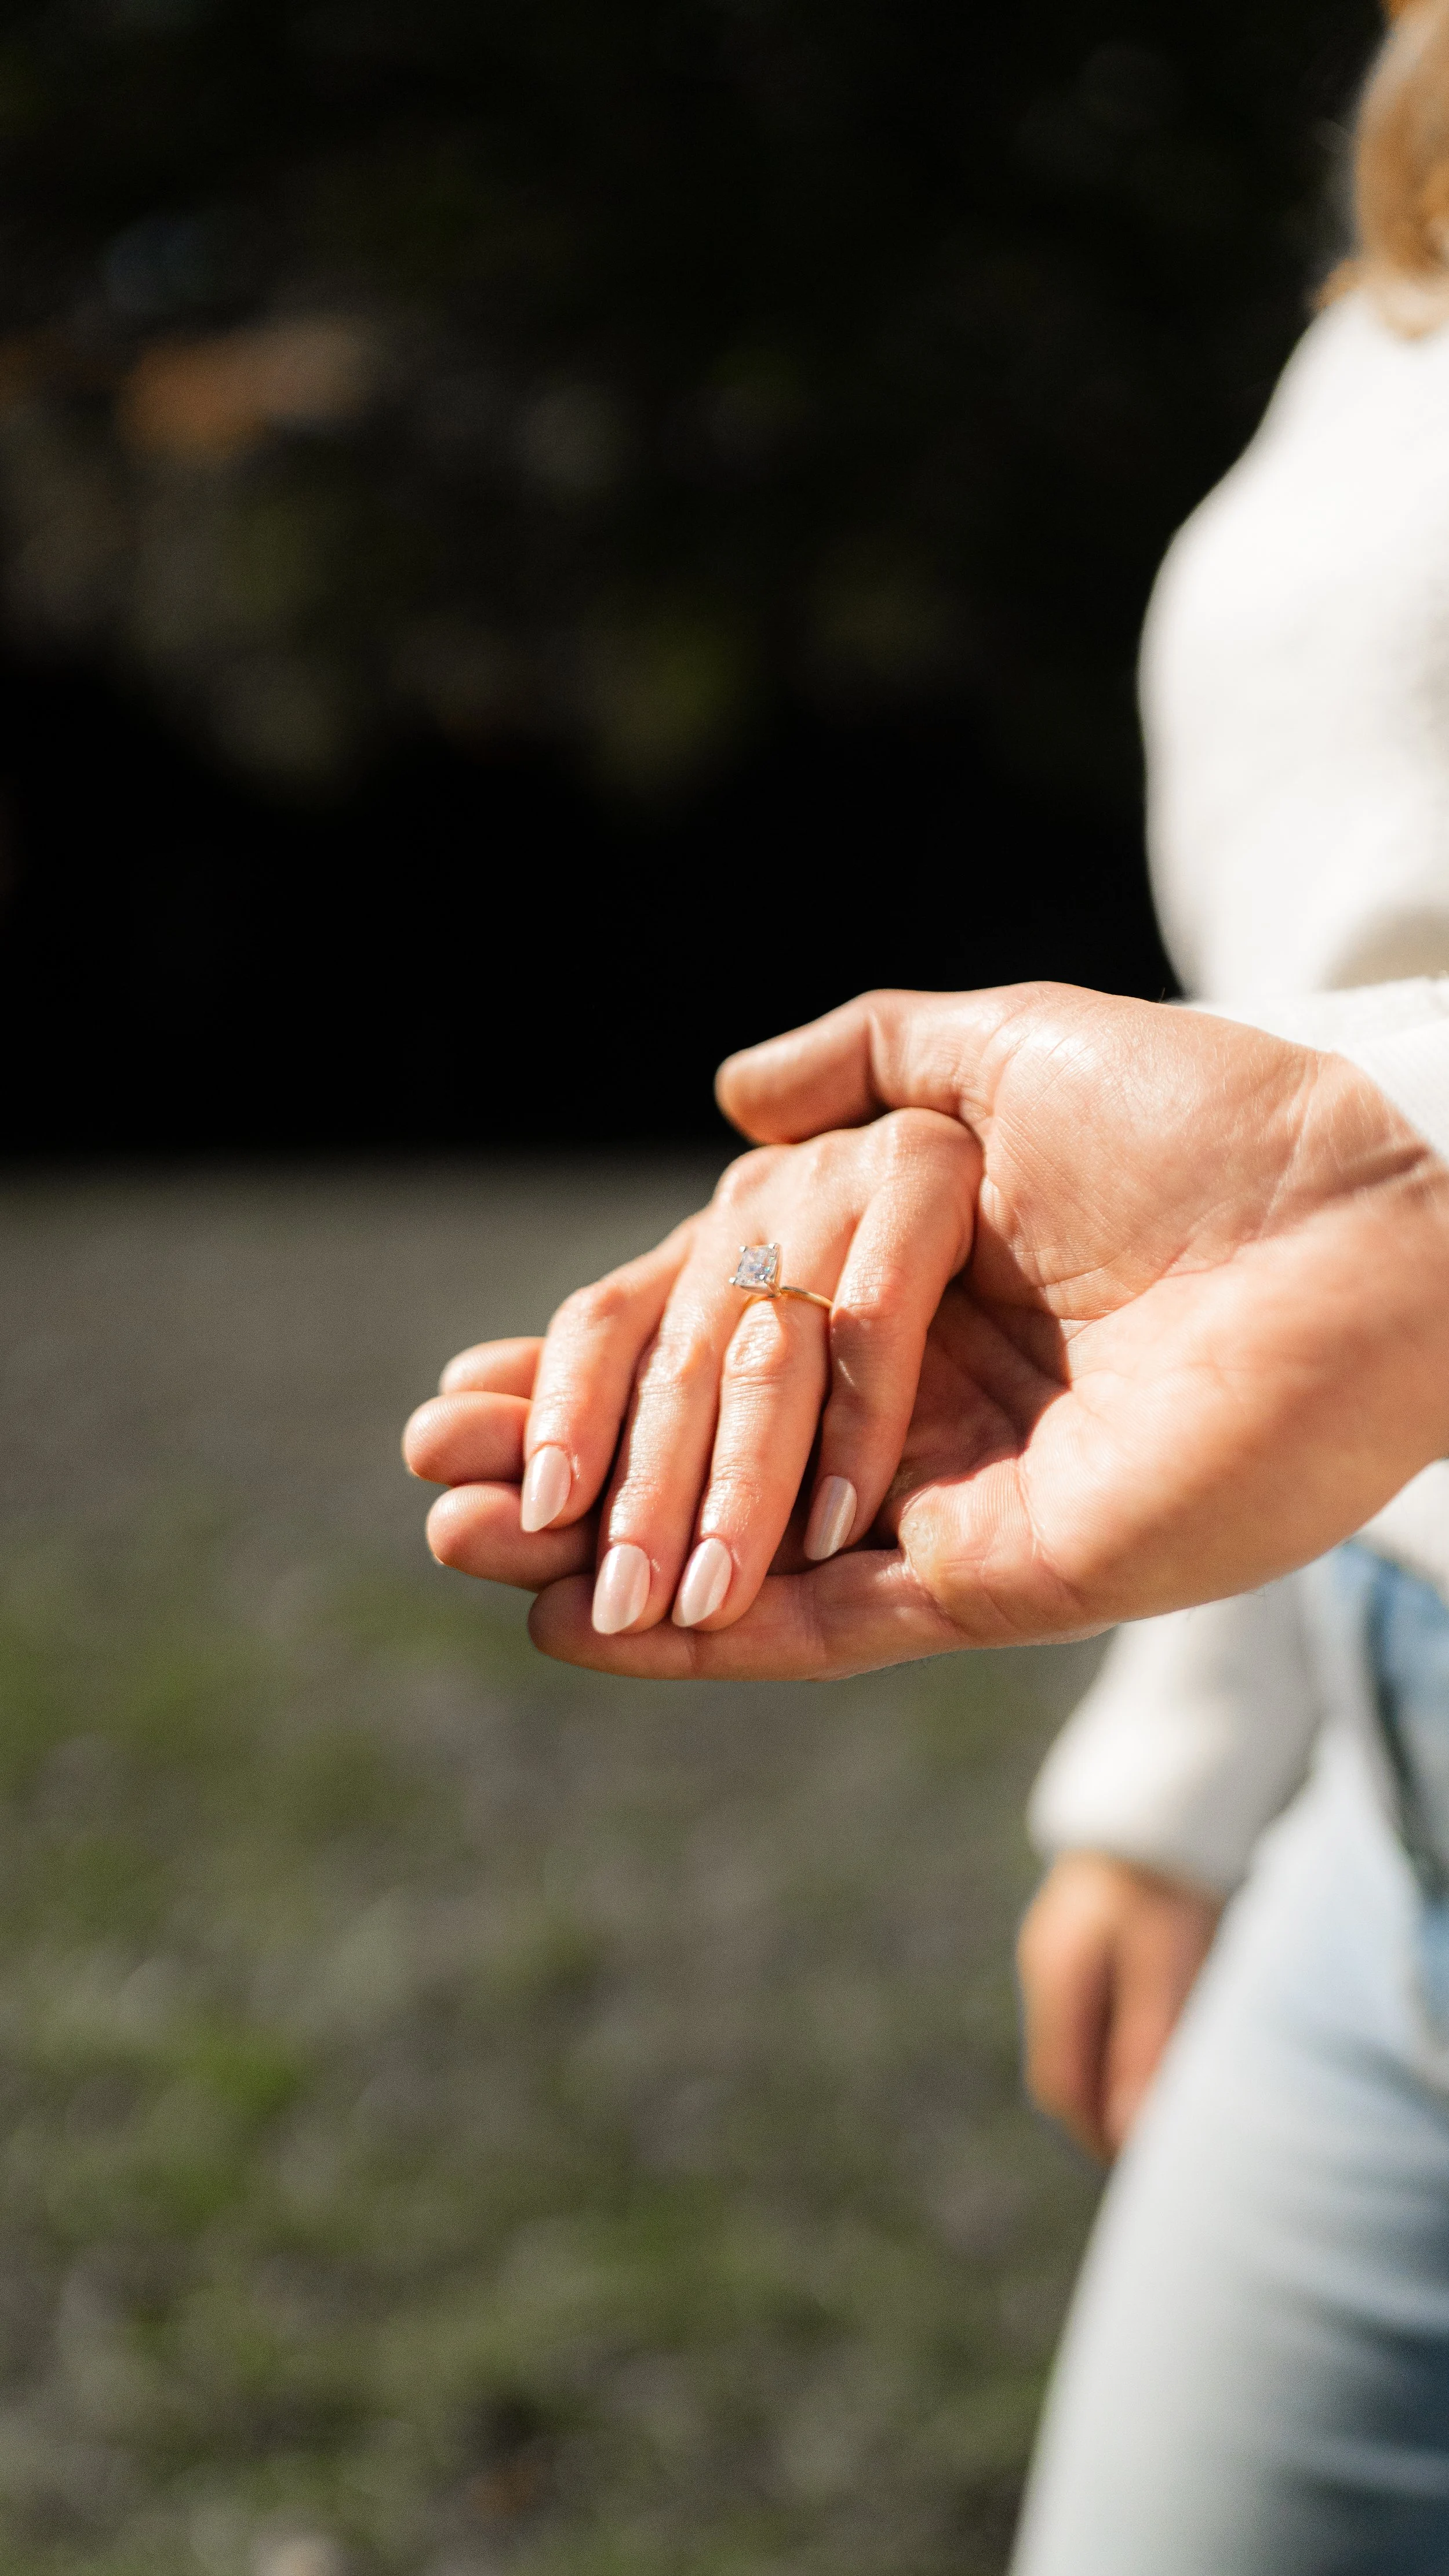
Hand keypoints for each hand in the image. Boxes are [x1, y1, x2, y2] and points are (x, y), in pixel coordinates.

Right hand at [408, 983, 1448, 1676]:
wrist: (1360, 1228)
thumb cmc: (1213, 1123)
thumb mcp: (1020, 1049)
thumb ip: (874, 1057)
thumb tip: (724, 1096)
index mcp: (908, 1277)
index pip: (703, 1325)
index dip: (583, 1359)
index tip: (471, 1386)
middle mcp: (916, 1393)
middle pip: (699, 1442)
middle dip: (561, 1462)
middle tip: (430, 1480)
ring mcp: (952, 1493)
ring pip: (737, 1540)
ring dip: (595, 1552)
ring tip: (465, 1547)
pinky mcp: (999, 1575)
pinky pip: (827, 1625)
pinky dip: (705, 1642)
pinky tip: (581, 1633)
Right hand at [1017, 1853, 1222, 2160]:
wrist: (1167, 1797)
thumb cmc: (1168, 1882)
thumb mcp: (1164, 1965)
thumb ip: (1146, 2047)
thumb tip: (1130, 2132)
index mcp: (1055, 1980)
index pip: (1060, 2088)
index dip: (1098, 2136)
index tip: (1144, 2168)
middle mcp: (1049, 1969)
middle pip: (1068, 2069)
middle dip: (1107, 2115)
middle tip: (1159, 2147)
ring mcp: (1064, 1952)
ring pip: (1085, 2041)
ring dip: (1119, 2078)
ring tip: (1168, 2104)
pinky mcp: (1090, 1939)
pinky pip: (1102, 2010)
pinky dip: (1128, 2041)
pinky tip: (1167, 2044)